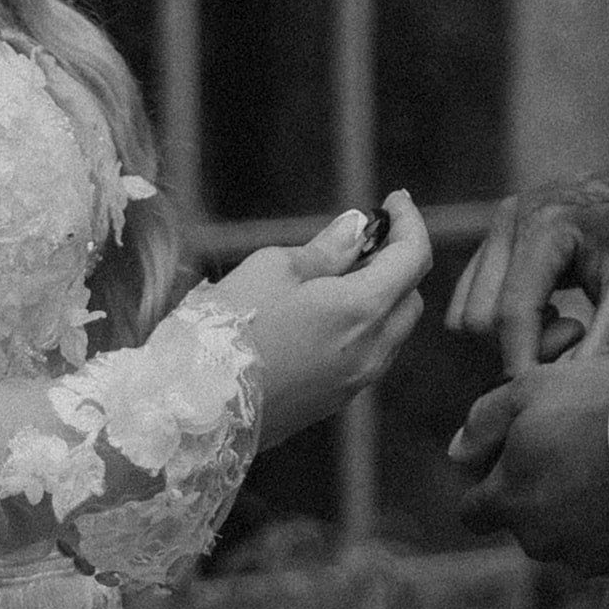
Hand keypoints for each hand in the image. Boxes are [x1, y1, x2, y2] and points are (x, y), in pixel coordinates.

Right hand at [194, 188, 431, 447]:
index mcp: (362, 309)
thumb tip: (357, 228)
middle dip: (395, 262)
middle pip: (410, 295)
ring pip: (393, 330)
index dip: (410, 222)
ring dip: (380, 298)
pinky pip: (371, 355)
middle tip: (357, 241)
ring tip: (334, 279)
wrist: (194, 407)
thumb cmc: (226, 329)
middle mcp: (373, 349)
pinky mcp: (338, 400)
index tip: (395, 201)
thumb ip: (326, 248)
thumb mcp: (272, 269)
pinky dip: (363, 328)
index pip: (415, 257)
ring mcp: (358, 380)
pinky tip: (322, 317)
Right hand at [445, 154, 608, 375]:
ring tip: (564, 326)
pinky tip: (547, 314)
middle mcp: (509, 220)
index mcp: (546, 224)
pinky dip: (501, 323)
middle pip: (478, 318)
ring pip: (465, 313)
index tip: (547, 397)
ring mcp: (496, 227)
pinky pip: (471, 299)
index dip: (524, 363)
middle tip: (578, 339)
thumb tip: (566, 393)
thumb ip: (605, 341)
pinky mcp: (494, 240)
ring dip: (506, 338)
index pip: (512, 312)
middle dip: (519, 348)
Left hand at [449, 353, 608, 578]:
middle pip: (528, 523)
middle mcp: (542, 539)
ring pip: (573, 536)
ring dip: (584, 511)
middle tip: (577, 450)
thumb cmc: (601, 407)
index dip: (487, 485)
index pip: (474, 513)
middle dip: (542, 495)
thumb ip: (485, 420)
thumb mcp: (532, 388)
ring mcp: (589, 558)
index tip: (514, 459)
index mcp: (509, 500)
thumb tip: (457, 452)